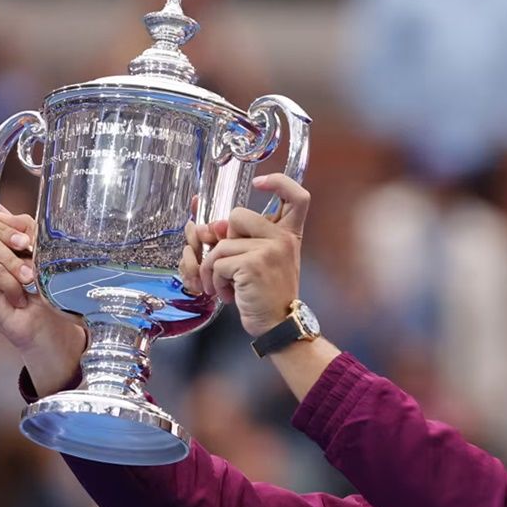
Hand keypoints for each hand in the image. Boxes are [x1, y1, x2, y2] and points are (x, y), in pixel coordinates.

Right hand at [0, 163, 85, 394]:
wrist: (53, 327)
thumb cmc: (54, 292)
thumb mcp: (50, 257)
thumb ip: (33, 235)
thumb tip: (19, 224)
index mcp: (9, 236)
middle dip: (6, 230)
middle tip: (28, 246)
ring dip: (12, 260)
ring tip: (30, 279)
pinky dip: (8, 283)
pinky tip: (20, 296)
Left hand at [197, 174, 310, 336]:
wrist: (279, 325)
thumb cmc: (269, 296)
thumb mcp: (262, 262)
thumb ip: (242, 240)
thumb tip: (209, 227)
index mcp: (289, 235)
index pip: (297, 196)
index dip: (278, 182)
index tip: (260, 182)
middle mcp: (283, 238)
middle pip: (236, 215)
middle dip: (223, 240)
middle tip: (230, 265)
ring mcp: (268, 249)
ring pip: (220, 245)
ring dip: (213, 269)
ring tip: (226, 287)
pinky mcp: (252, 264)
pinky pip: (217, 263)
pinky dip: (215, 281)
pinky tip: (229, 294)